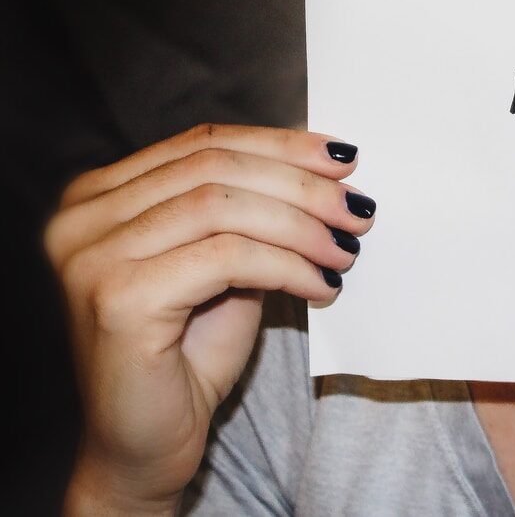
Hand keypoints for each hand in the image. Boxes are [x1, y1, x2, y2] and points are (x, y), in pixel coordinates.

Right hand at [44, 124, 375, 514]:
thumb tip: (325, 167)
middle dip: (301, 185)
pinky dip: (288, 266)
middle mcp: (81, 218)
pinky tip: (320, 285)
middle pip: (215, 168)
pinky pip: (228, 257)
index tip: (345, 159)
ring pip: (225, 207)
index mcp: (99, 195)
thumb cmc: (186, 354)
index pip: (203, 144)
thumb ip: (251, 210)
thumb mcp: (224, 262)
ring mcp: (93, 257)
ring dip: (302, 226)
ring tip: (346, 249)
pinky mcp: (118, 298)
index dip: (281, 145)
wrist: (146, 445)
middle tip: (358, 209)